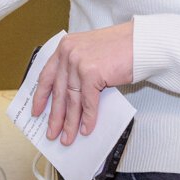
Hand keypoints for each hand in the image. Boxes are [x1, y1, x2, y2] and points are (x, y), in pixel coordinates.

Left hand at [31, 22, 134, 144]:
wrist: (143, 42)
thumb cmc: (122, 47)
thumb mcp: (90, 53)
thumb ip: (77, 70)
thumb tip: (71, 100)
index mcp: (65, 47)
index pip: (46, 75)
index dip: (40, 96)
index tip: (36, 111)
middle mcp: (68, 53)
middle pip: (58, 92)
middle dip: (54, 116)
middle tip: (51, 132)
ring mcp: (78, 62)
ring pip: (71, 100)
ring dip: (69, 122)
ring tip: (67, 137)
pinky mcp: (92, 72)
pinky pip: (88, 102)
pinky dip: (87, 118)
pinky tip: (86, 129)